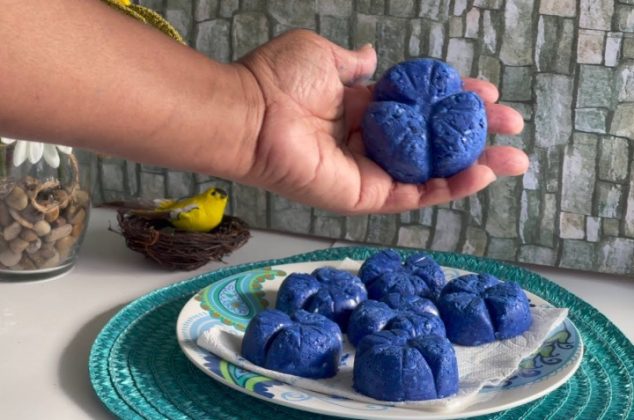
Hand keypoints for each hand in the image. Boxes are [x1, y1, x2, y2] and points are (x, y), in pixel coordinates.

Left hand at [238, 30, 526, 213]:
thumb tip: (371, 56)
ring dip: (474, 167)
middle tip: (511, 126)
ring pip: (430, 173)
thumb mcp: (324, 56)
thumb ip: (353, 62)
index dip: (452, 100)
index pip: (418, 108)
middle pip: (431, 142)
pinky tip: (482, 175)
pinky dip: (448, 188)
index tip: (485, 92)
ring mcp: (368, 172)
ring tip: (515, 159)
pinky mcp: (364, 196)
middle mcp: (368, 142)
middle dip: (472, 133)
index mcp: (361, 109)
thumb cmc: (280, 81)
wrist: (251, 113)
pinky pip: (413, 194)